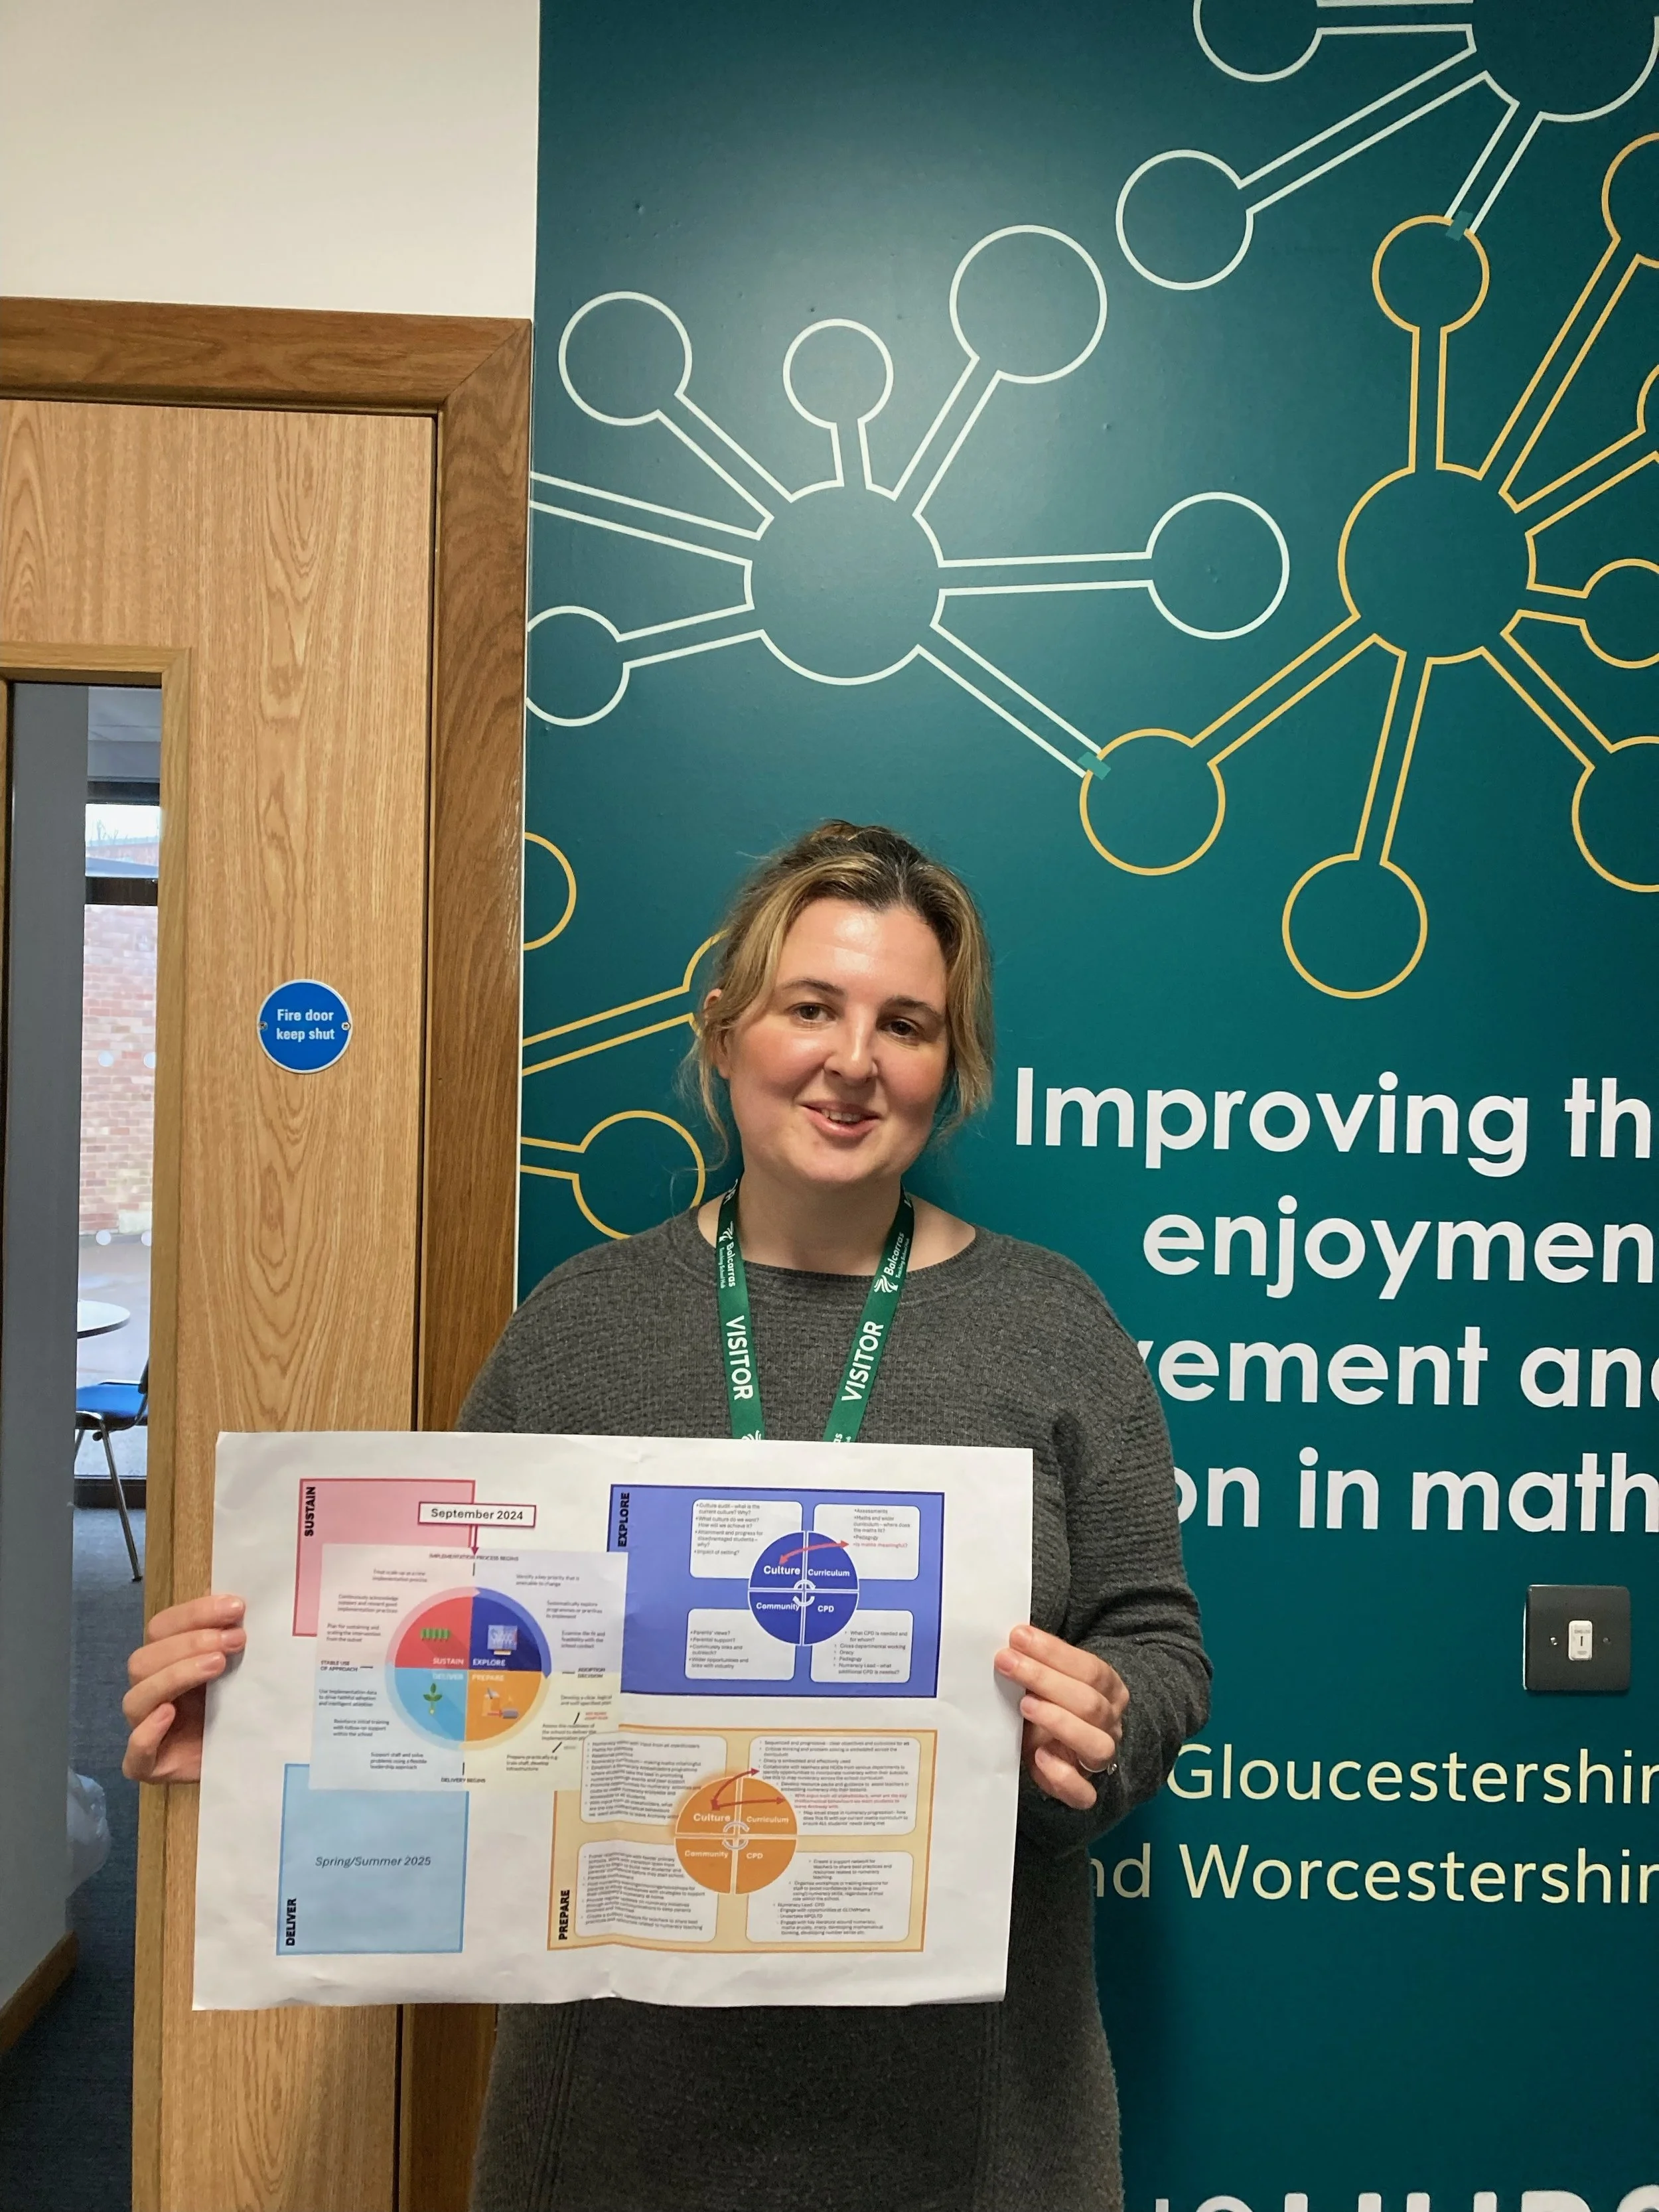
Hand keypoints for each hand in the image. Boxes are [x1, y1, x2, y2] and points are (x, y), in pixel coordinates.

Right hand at [122, 1594, 245, 1783]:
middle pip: (144, 1659)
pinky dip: (147, 1732)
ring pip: (137, 1698)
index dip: (194, 1613)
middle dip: (190, 1643)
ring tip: (217, 1665)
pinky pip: (135, 1753)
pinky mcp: (149, 1766)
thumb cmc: (242, 1707)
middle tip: (235, 1640)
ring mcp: (145, 1729)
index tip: (236, 1607)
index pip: (162, 1628)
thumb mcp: (241, 1669)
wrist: (248, 1757)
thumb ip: (233, 1641)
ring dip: (176, 1675)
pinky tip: (169, 1714)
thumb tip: (243, 1607)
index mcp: (167, 1662)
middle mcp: (151, 1692)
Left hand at [993, 1624, 1127, 1809]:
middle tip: (1006, 1662)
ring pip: (1096, 1744)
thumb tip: (1010, 1640)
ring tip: (1024, 1705)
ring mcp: (1100, 1758)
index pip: (1090, 1668)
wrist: (1064, 1750)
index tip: (1018, 1637)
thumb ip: (1037, 1664)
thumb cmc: (1051, 1704)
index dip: (1053, 1652)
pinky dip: (1063, 1776)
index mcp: (1108, 1689)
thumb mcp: (1048, 1681)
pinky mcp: (1084, 1790)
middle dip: (1044, 1678)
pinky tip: (1040, 1757)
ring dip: (1058, 1721)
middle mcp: (1110, 1722)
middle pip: (1089, 1702)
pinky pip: (1084, 1792)